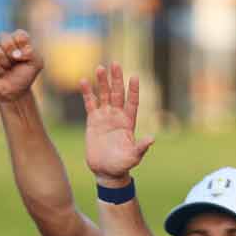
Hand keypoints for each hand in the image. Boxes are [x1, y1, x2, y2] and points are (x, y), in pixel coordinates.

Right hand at [0, 29, 41, 102]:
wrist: (14, 91)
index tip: (24, 57)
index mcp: (17, 37)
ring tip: (7, 68)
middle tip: (14, 62)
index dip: (22, 47)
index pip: (20, 35)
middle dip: (12, 55)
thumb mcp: (36, 63)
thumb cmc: (25, 75)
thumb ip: (32, 53)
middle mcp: (4, 39)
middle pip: (6, 40)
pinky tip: (0, 72)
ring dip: (5, 64)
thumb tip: (16, 53)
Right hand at [81, 63, 152, 185]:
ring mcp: (105, 117)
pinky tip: (83, 81)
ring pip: (103, 95)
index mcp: (129, 122)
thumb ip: (141, 147)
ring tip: (100, 68)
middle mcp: (117, 116)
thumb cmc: (122, 165)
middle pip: (117, 94)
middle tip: (115, 64)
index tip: (134, 77)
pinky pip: (90, 104)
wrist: (106, 171)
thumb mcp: (133, 157)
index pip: (132, 102)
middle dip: (116, 79)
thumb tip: (151, 139)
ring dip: (102, 82)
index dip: (133, 90)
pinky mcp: (93, 121)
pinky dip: (87, 93)